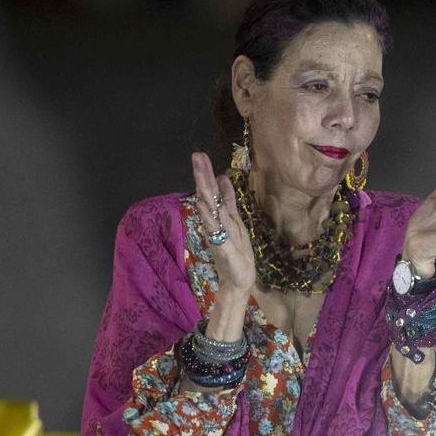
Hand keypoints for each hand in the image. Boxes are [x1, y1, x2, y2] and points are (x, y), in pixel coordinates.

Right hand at [191, 152, 254, 296]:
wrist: (239, 280)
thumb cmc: (237, 253)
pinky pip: (213, 228)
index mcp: (222, 216)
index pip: (213, 191)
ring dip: (204, 190)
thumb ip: (228, 201)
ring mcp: (217, 233)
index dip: (207, 173)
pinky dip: (207, 216)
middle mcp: (217, 222)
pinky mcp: (221, 246)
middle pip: (208, 195)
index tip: (200, 154)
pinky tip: (202, 204)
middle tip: (196, 155)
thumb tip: (222, 178)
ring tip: (199, 172)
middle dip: (203, 175)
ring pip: (210, 208)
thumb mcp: (236, 222)